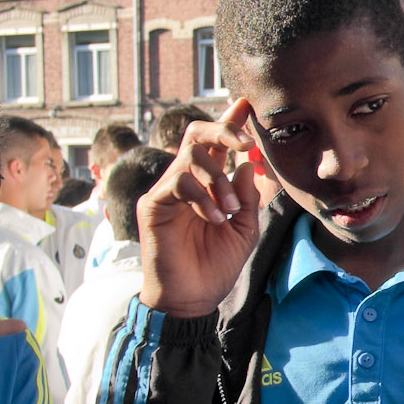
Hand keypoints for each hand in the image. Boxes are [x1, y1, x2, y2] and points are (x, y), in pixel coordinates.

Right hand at [140, 101, 263, 317]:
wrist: (192, 300)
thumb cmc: (215, 266)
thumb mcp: (244, 229)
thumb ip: (248, 196)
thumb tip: (250, 163)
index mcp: (206, 183)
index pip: (215, 143)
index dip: (229, 120)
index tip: (246, 103)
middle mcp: (183, 180)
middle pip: (196, 133)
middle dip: (224, 129)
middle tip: (246, 143)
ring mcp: (166, 191)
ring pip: (190, 155)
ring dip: (218, 178)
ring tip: (229, 210)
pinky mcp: (153, 205)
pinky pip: (178, 183)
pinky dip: (202, 197)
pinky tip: (215, 218)